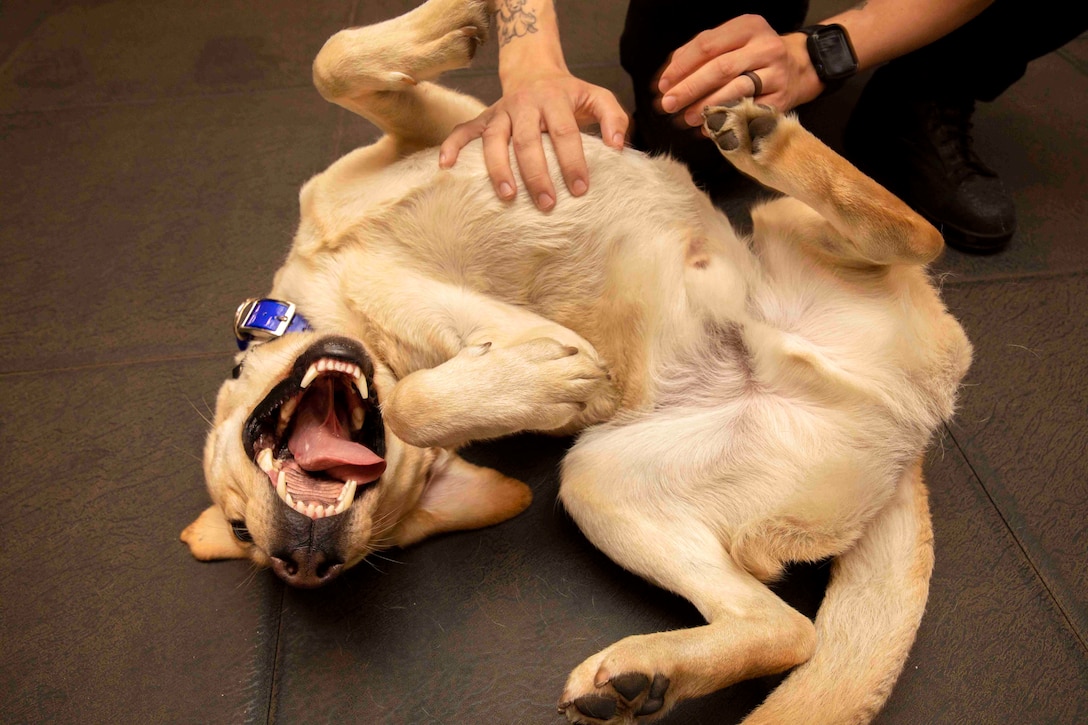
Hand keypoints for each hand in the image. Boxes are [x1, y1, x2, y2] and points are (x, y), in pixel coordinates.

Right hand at [439, 71, 628, 210]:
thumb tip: (618, 146)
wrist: (534, 69)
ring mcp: (501, 112)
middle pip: (528, 141)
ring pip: (494, 140)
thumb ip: (614, 118)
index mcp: (554, 99)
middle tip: (546, 204)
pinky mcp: (484, 118)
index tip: (580, 189)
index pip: (564, 133)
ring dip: (498, 168)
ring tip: (507, 196)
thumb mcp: (597, 96)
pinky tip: (445, 166)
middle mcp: (524, 105)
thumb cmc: (569, 93)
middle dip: (537, 174)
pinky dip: (452, 146)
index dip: (572, 161)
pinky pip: (463, 131)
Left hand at [657, 15, 818, 126]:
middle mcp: (765, 47)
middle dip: (689, 88)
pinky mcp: (781, 99)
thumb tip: (665, 78)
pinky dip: (726, 120)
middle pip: (720, 68)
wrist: (800, 67)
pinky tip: (709, 127)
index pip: (707, 45)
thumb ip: (697, 53)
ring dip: (706, 106)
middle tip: (669, 104)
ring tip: (687, 117)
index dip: (682, 67)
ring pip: (735, 90)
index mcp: (748, 27)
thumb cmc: (753, 55)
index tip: (663, 84)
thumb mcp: (730, 42)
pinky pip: (749, 111)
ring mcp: (776, 74)